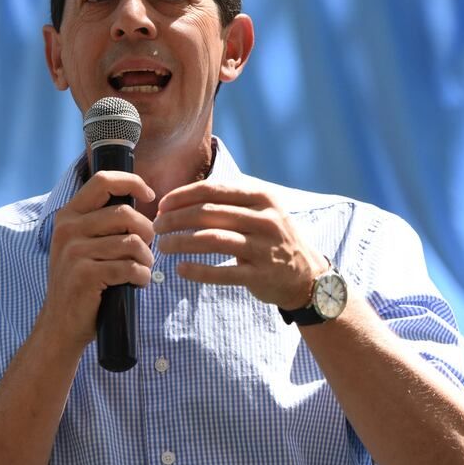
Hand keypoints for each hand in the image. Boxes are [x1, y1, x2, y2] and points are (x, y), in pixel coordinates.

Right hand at [40, 171, 155, 352]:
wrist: (60, 325)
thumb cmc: (81, 282)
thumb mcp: (82, 244)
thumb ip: (101, 221)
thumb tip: (142, 198)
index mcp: (68, 215)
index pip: (103, 181)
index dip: (132, 182)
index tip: (150, 196)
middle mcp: (68, 229)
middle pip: (124, 213)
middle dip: (147, 231)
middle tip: (147, 250)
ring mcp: (74, 252)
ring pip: (131, 242)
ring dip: (146, 259)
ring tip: (143, 269)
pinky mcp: (85, 274)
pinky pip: (129, 268)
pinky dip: (142, 276)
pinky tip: (138, 282)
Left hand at [153, 182, 328, 309]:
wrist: (307, 275)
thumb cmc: (272, 237)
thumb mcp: (260, 210)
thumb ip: (228, 200)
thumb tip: (181, 197)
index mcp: (261, 197)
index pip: (213, 190)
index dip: (182, 196)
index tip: (161, 205)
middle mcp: (264, 219)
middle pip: (208, 213)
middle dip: (175, 219)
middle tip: (156, 227)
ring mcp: (264, 247)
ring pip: (211, 240)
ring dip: (180, 242)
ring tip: (162, 246)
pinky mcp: (261, 275)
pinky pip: (222, 272)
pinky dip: (197, 271)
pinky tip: (180, 269)